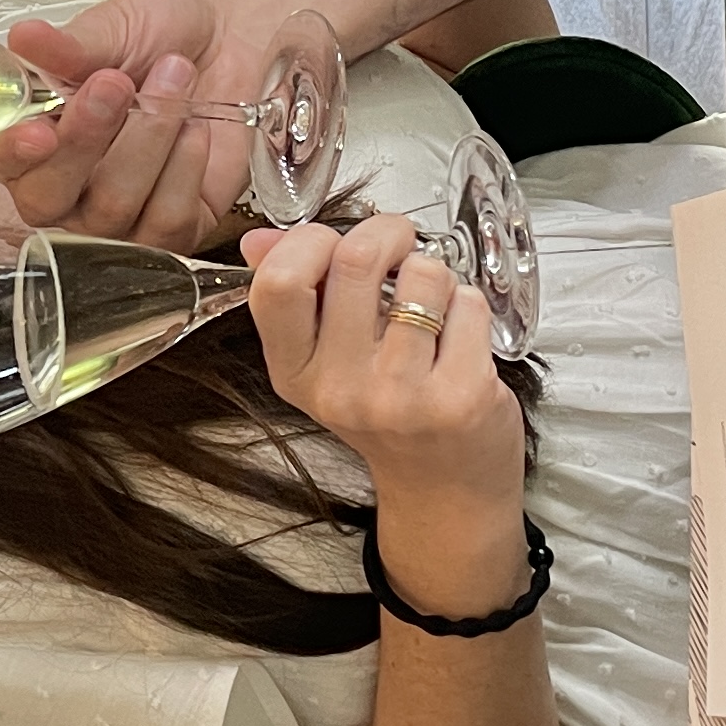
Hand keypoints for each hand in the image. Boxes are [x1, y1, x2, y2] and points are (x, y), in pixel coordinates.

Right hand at [0, 0, 264, 250]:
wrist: (232, 38)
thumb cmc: (159, 34)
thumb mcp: (114, 26)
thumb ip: (69, 45)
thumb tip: (24, 38)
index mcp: (31, 133)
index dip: (11, 153)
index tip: (41, 130)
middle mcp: (63, 187)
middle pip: (47, 200)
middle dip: (86, 142)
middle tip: (119, 83)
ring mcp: (114, 217)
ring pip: (111, 211)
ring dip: (147, 142)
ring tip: (176, 80)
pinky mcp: (172, 231)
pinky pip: (166, 224)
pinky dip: (184, 172)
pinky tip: (196, 130)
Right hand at [237, 216, 523, 534]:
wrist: (443, 491)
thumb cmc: (387, 414)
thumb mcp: (324, 363)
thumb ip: (293, 295)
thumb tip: (258, 239)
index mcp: (296, 373)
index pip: (278, 283)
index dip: (310, 241)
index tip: (335, 244)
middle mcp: (341, 389)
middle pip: (355, 259)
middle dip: (387, 233)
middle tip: (398, 247)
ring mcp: (401, 396)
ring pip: (423, 274)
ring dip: (434, 275)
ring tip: (430, 307)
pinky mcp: (460, 396)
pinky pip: (468, 304)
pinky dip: (467, 307)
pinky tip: (459, 337)